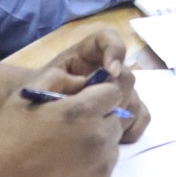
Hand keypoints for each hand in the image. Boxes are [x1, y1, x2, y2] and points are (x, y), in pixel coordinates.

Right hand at [0, 79, 126, 176]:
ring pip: (112, 145)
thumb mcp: (25, 96)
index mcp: (82, 112)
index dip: (98, 97)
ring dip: (97, 144)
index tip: (81, 106)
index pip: (114, 94)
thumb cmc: (7, 136)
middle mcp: (97, 137)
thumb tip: (86, 78)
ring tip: (66, 151)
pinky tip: (67, 170)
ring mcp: (100, 165)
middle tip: (71, 131)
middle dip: (100, 120)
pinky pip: (106, 169)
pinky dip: (93, 167)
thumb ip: (59, 78)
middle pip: (116, 119)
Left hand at [37, 28, 149, 142]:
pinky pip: (142, 116)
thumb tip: (82, 83)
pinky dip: (131, 127)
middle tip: (96, 113)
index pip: (107, 39)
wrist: (34, 117)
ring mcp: (119, 91)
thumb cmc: (35, 99)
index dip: (114, 50)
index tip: (110, 71)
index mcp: (86, 55)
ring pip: (135, 98)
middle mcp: (107, 70)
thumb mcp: (38, 86)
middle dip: (115, 96)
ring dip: (120, 114)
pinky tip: (112, 137)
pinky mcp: (125, 110)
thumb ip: (56, 80)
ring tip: (97, 129)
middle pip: (127, 76)